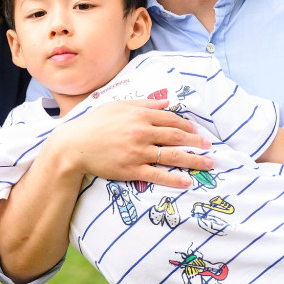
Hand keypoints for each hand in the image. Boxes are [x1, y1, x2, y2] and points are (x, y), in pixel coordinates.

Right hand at [51, 99, 213, 187]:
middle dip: (196, 142)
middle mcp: (141, 132)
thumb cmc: (94, 123)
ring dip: (193, 160)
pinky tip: (187, 181)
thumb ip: (143, 103)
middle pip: (176, 137)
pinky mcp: (131, 170)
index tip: (197, 131)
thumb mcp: (118, 106)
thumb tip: (166, 102)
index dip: (187, 125)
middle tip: (209, 146)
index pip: (170, 119)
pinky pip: (157, 175)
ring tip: (208, 163)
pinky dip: (174, 179)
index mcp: (139, 115)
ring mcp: (137, 152)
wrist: (74, 146)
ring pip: (171, 156)